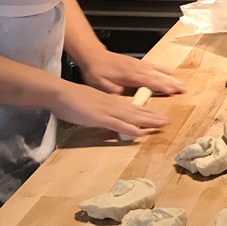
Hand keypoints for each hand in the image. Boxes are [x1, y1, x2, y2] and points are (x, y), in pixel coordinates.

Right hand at [49, 81, 168, 137]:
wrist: (60, 93)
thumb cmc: (72, 98)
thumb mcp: (91, 102)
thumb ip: (101, 109)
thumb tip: (108, 116)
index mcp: (110, 100)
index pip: (132, 107)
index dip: (146, 112)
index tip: (158, 116)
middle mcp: (112, 104)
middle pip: (136, 111)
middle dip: (152, 117)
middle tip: (166, 122)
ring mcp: (107, 111)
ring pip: (132, 117)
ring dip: (147, 121)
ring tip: (161, 125)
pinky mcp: (100, 118)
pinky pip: (118, 125)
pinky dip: (130, 129)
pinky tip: (140, 132)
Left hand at [75, 50, 184, 96]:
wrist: (93, 55)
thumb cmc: (96, 70)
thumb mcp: (99, 83)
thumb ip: (110, 90)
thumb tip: (119, 94)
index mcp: (128, 75)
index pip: (147, 81)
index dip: (160, 86)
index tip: (171, 91)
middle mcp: (135, 68)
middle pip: (156, 76)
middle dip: (170, 83)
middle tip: (182, 89)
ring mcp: (137, 65)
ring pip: (157, 71)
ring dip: (170, 78)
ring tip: (180, 83)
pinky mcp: (137, 63)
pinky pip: (152, 66)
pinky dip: (162, 69)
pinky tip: (169, 72)